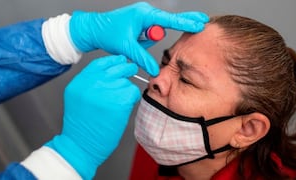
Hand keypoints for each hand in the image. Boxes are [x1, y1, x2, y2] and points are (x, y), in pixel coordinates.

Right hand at [46, 55, 139, 178]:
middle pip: (118, 67)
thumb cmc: (81, 126)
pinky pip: (133, 92)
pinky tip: (122, 109)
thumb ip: (91, 82)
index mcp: (81, 81)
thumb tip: (111, 72)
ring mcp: (106, 90)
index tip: (121, 62)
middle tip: (130, 76)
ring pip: (127, 81)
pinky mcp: (119, 100)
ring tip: (116, 105)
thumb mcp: (78, 97)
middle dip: (127, 71)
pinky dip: (132, 99)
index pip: (102, 62)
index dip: (114, 61)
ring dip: (126, 91)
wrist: (81, 145)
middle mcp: (92, 82)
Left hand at [69, 1, 208, 75]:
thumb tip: (154, 69)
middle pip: (170, 19)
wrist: (94, 29)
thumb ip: (142, 58)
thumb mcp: (127, 47)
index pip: (169, 20)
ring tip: (132, 41)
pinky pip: (149, 33)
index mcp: (144, 14)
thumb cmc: (107, 32)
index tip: (199, 24)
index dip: (185, 23)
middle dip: (185, 20)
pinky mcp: (141, 24)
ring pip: (157, 31)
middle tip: (202, 20)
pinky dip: (145, 40)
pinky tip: (133, 42)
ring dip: (148, 40)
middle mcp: (146, 13)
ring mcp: (144, 18)